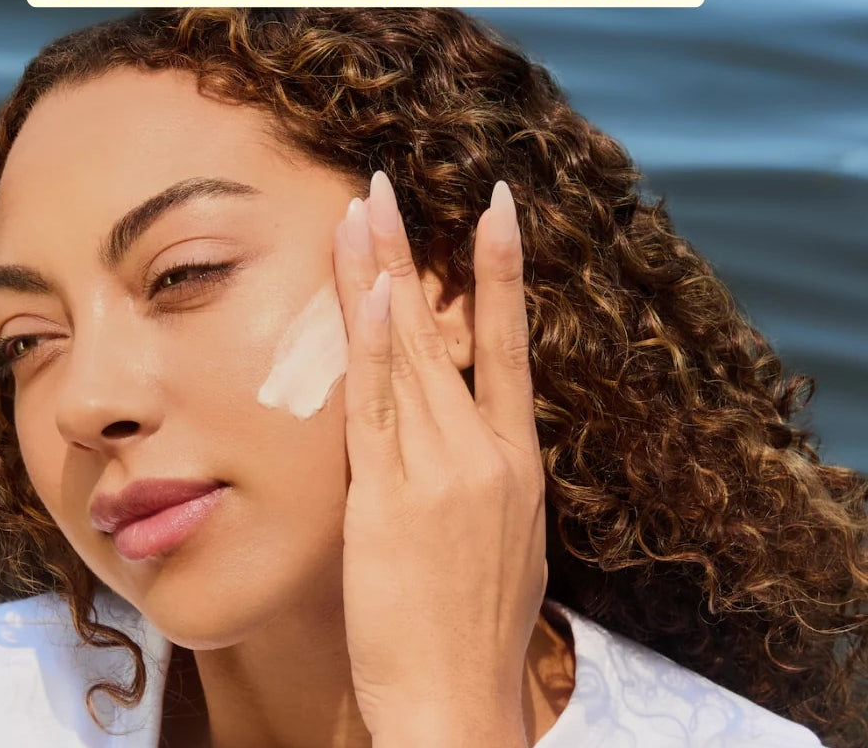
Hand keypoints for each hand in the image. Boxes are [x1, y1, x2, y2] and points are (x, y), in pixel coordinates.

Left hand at [333, 171, 545, 747]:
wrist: (460, 703)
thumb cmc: (477, 628)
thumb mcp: (507, 537)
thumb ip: (483, 473)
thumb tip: (463, 431)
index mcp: (518, 459)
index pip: (510, 344)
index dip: (502, 273)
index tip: (496, 210)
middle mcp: (485, 452)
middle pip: (448, 330)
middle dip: (417, 251)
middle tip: (389, 185)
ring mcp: (440, 471)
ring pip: (407, 353)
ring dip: (382, 275)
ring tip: (364, 208)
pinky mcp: (390, 499)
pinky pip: (379, 406)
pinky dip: (373, 346)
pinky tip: (367, 291)